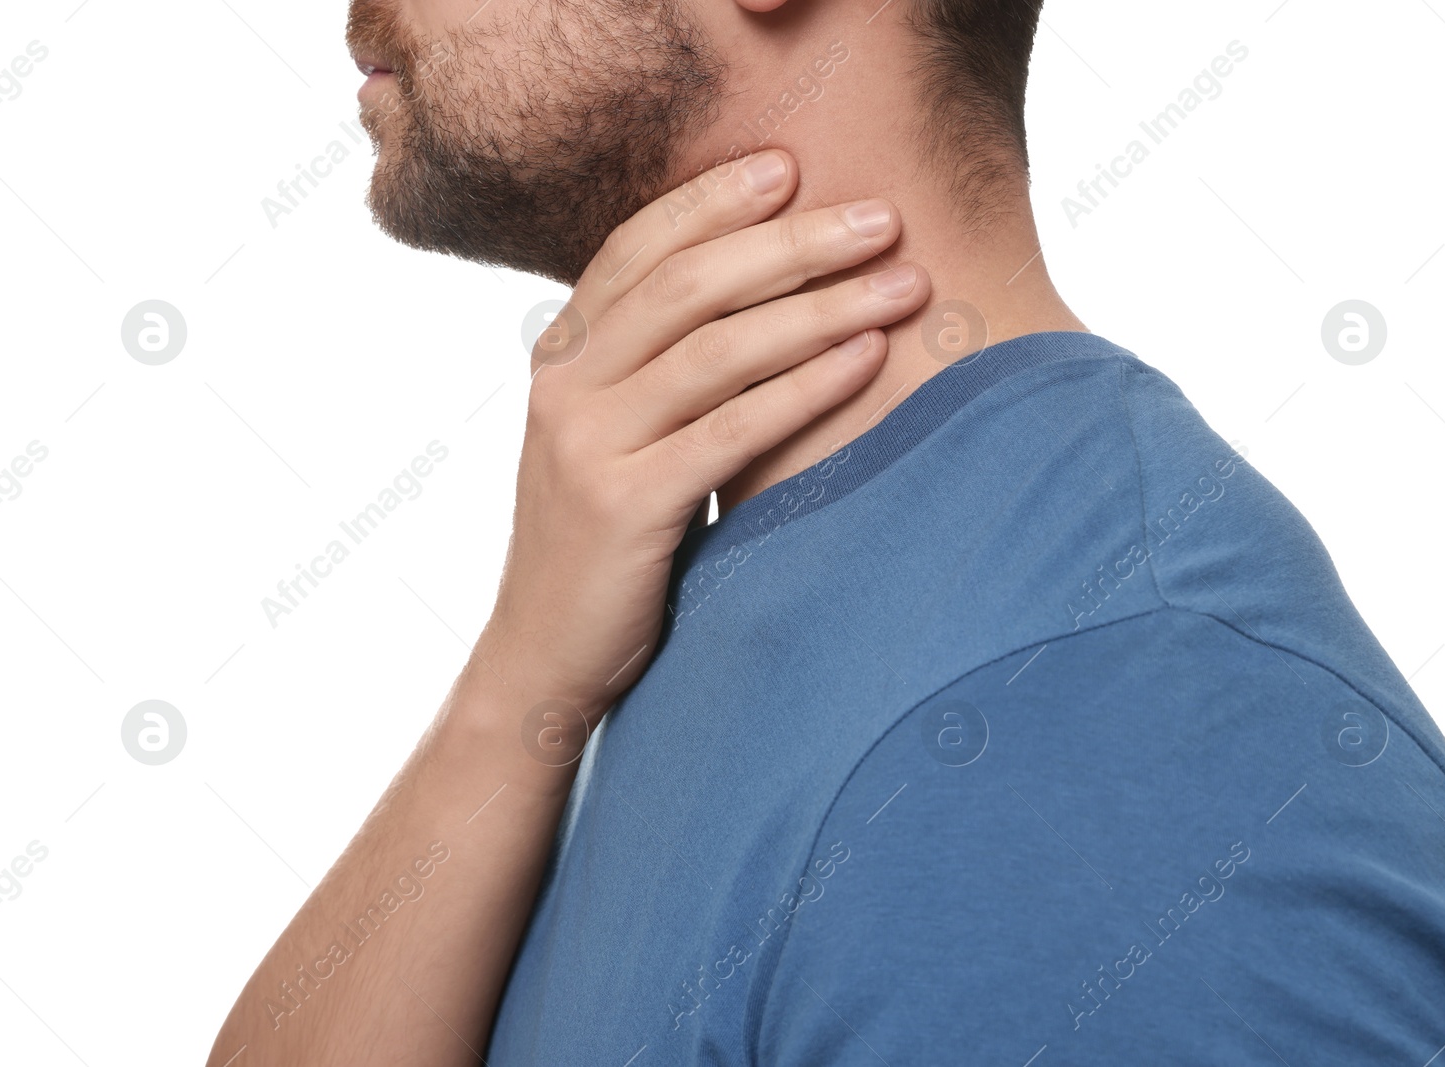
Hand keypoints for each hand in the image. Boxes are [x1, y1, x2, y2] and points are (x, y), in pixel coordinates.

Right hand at [474, 150, 927, 748]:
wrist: (542, 657)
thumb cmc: (602, 544)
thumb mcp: (608, 436)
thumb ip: (652, 370)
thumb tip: (756, 303)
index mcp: (560, 356)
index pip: (638, 249)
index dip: (713, 200)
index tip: (791, 168)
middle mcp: (564, 386)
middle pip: (690, 285)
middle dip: (794, 243)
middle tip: (882, 220)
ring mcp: (587, 444)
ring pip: (718, 349)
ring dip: (822, 307)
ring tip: (903, 284)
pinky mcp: (623, 505)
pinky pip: (732, 428)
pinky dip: (806, 387)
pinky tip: (866, 360)